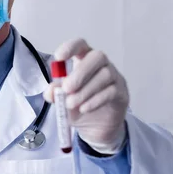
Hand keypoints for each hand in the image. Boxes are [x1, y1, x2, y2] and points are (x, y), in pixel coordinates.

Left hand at [43, 38, 129, 153]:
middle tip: (67, 89)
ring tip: (71, 104)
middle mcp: (101, 65)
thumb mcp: (62, 101)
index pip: (81, 45)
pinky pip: (111, 91)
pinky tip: (84, 108)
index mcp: (84, 60)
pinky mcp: (122, 93)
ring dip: (85, 90)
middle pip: (97, 56)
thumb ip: (55, 94)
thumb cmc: (78, 106)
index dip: (71, 47)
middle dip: (80, 72)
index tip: (58, 57)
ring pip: (105, 75)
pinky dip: (95, 100)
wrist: (95, 128)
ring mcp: (114, 77)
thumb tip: (51, 91)